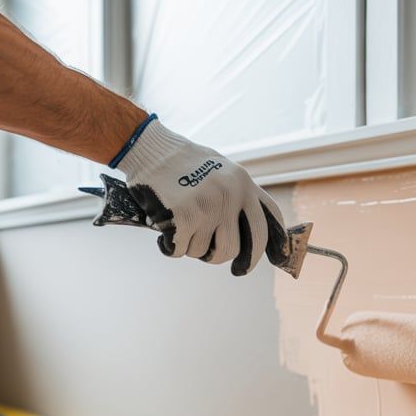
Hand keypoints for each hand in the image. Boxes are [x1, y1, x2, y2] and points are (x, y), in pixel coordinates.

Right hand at [114, 116, 287, 275]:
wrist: (152, 149)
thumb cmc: (184, 162)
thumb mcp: (222, 171)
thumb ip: (237, 197)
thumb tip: (247, 234)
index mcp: (243, 184)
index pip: (263, 228)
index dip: (260, 253)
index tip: (245, 267)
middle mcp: (230, 196)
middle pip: (232, 249)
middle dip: (218, 257)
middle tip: (207, 253)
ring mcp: (208, 207)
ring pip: (203, 252)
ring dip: (189, 246)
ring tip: (179, 226)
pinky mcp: (185, 216)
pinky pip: (180, 250)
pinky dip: (169, 247)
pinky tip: (164, 233)